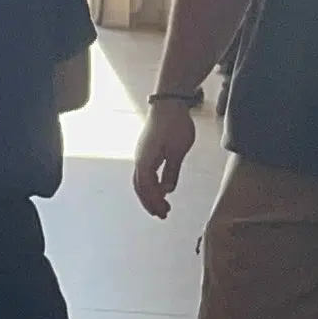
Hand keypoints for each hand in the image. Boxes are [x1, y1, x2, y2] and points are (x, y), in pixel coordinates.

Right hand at [132, 100, 197, 218]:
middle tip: (162, 215)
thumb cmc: (174, 125)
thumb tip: (167, 190)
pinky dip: (150, 184)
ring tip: (161, 205)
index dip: (154, 201)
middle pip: (140, 186)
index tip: (164, 212)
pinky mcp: (147, 150)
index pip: (146, 187)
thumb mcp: (177, 151)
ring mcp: (141, 154)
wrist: (168, 104)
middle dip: (150, 202)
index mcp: (145, 160)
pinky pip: (144, 172)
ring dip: (150, 194)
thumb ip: (171, 172)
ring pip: (141, 180)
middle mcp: (140, 159)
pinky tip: (160, 188)